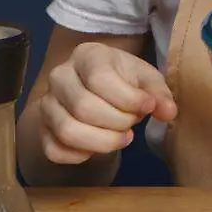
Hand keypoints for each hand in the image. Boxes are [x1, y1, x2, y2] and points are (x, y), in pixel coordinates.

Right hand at [38, 43, 176, 164]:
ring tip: (124, 136)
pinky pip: (55, 151)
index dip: (128, 99)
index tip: (148, 106)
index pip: (99, 79)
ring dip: (103, 141)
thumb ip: (159, 93)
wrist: (98, 88)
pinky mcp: (42, 130)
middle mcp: (59, 76)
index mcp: (87, 55)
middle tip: (134, 122)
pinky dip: (82, 156)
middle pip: (83, 107)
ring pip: (68, 131)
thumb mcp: (147, 79)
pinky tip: (101, 146)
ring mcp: (46, 104)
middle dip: (118, 122)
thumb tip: (168, 112)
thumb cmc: (125, 80)